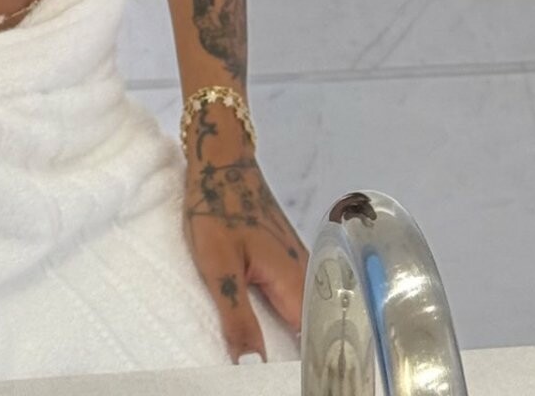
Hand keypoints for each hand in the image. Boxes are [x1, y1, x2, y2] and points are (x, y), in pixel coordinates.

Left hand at [182, 140, 308, 364]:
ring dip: (296, 342)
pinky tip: (274, 338)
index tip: (293, 383)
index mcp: (297, 282)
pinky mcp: (286, 259)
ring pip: (306, 316)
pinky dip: (287, 322)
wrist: (221, 160)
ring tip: (279, 369)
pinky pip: (294, 300)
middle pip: (315, 331)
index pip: (316, 343)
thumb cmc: (218, 210)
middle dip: (303, 359)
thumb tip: (254, 370)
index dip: (309, 368)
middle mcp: (308, 276)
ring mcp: (299, 265)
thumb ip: (240, 321)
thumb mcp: (221, 269)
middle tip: (277, 378)